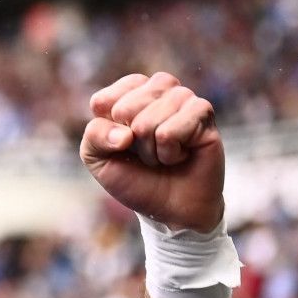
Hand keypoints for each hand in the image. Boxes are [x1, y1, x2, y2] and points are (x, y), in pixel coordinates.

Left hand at [82, 72, 224, 231]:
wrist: (170, 207)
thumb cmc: (135, 177)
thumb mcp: (99, 159)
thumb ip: (95, 136)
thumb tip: (125, 134)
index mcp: (127, 93)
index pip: (103, 101)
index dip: (108, 133)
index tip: (121, 145)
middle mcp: (156, 89)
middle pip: (125, 109)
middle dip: (132, 142)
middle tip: (146, 153)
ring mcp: (182, 97)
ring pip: (150, 119)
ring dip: (152, 149)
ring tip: (163, 154)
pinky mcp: (203, 112)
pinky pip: (172, 130)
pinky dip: (170, 152)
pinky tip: (180, 155)